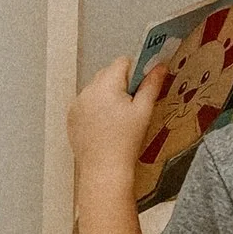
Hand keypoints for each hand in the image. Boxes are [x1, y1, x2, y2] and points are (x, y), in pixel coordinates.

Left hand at [69, 55, 165, 177]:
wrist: (104, 171)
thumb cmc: (125, 143)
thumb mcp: (144, 111)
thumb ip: (152, 84)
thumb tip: (160, 66)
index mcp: (106, 85)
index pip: (123, 62)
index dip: (135, 73)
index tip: (141, 89)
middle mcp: (88, 91)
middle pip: (109, 73)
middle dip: (121, 84)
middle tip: (131, 106)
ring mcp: (77, 104)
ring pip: (97, 88)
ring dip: (107, 95)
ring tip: (117, 119)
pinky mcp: (72, 118)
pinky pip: (86, 103)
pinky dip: (95, 108)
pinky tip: (105, 126)